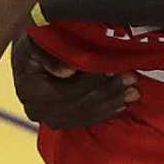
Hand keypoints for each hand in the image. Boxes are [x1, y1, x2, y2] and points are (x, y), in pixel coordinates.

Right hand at [10, 34, 134, 129]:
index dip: (91, 81)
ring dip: (112, 102)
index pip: (66, 91)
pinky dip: (107, 111)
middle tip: (131, 78)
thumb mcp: (36, 42)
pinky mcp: (63, 121)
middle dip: (108, 91)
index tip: (112, 70)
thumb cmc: (36, 42)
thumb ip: (48, 55)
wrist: (30, 54)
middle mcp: (36, 110)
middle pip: (78, 105)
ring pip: (86, 114)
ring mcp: (50, 118)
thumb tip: (67, 72)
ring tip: (134, 90)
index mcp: (29, 90)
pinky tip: (124, 103)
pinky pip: (88, 120)